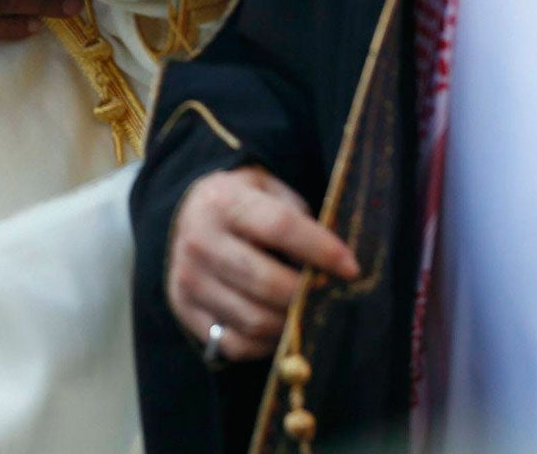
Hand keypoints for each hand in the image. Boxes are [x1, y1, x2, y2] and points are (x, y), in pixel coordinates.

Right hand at [165, 166, 358, 362]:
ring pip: (254, 320)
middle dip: (308, 295)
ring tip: (306, 313)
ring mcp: (189, 280)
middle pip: (267, 282)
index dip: (321, 250)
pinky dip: (265, 345)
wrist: (186, 217)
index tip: (351, 268)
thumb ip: (299, 218)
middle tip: (328, 296)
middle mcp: (199, 241)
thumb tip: (335, 263)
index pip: (280, 227)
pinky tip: (278, 328)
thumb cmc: (242, 204)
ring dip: (290, 324)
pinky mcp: (185, 311)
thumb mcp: (268, 190)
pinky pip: (235, 344)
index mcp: (222, 202)